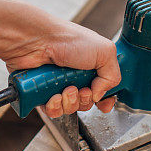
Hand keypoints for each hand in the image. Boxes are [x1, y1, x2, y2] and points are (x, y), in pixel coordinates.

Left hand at [0, 19, 120, 116]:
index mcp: (92, 66)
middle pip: (87, 102)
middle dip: (86, 100)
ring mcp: (59, 85)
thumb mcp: (104, 51)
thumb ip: (113, 76)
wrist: (38, 41)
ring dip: (70, 102)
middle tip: (82, 89)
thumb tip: (101, 96)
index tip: (103, 102)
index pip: (104, 91)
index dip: (105, 100)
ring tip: (66, 89)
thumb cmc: (67, 39)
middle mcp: (76, 76)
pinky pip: (52, 111)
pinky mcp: (43, 93)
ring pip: (70, 109)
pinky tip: (53, 96)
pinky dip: (54, 106)